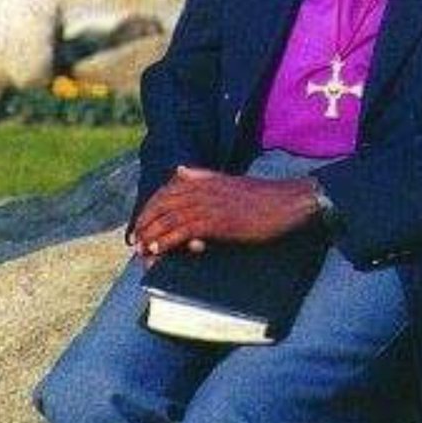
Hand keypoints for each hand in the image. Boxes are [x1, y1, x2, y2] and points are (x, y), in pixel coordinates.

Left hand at [131, 166, 319, 257]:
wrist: (286, 202)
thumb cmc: (262, 196)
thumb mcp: (227, 180)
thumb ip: (202, 176)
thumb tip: (179, 170)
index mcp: (204, 178)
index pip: (166, 189)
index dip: (150, 206)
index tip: (141, 222)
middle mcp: (202, 188)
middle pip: (162, 203)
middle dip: (145, 222)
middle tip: (135, 240)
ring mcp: (208, 204)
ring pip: (168, 219)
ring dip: (151, 235)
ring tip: (141, 250)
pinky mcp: (215, 221)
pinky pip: (181, 232)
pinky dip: (166, 242)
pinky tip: (157, 251)